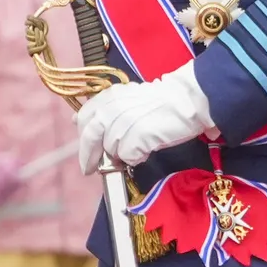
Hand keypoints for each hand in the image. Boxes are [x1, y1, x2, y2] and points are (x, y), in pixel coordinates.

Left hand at [74, 65, 214, 172]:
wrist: (187, 101)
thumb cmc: (161, 102)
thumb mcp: (127, 99)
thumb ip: (106, 109)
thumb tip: (79, 122)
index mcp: (108, 97)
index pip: (83, 119)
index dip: (83, 138)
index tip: (86, 150)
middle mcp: (111, 108)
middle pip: (90, 137)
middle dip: (89, 155)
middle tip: (91, 169)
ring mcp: (122, 123)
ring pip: (110, 149)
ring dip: (120, 155)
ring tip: (135, 151)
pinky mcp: (136, 137)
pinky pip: (127, 156)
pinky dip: (135, 158)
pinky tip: (145, 152)